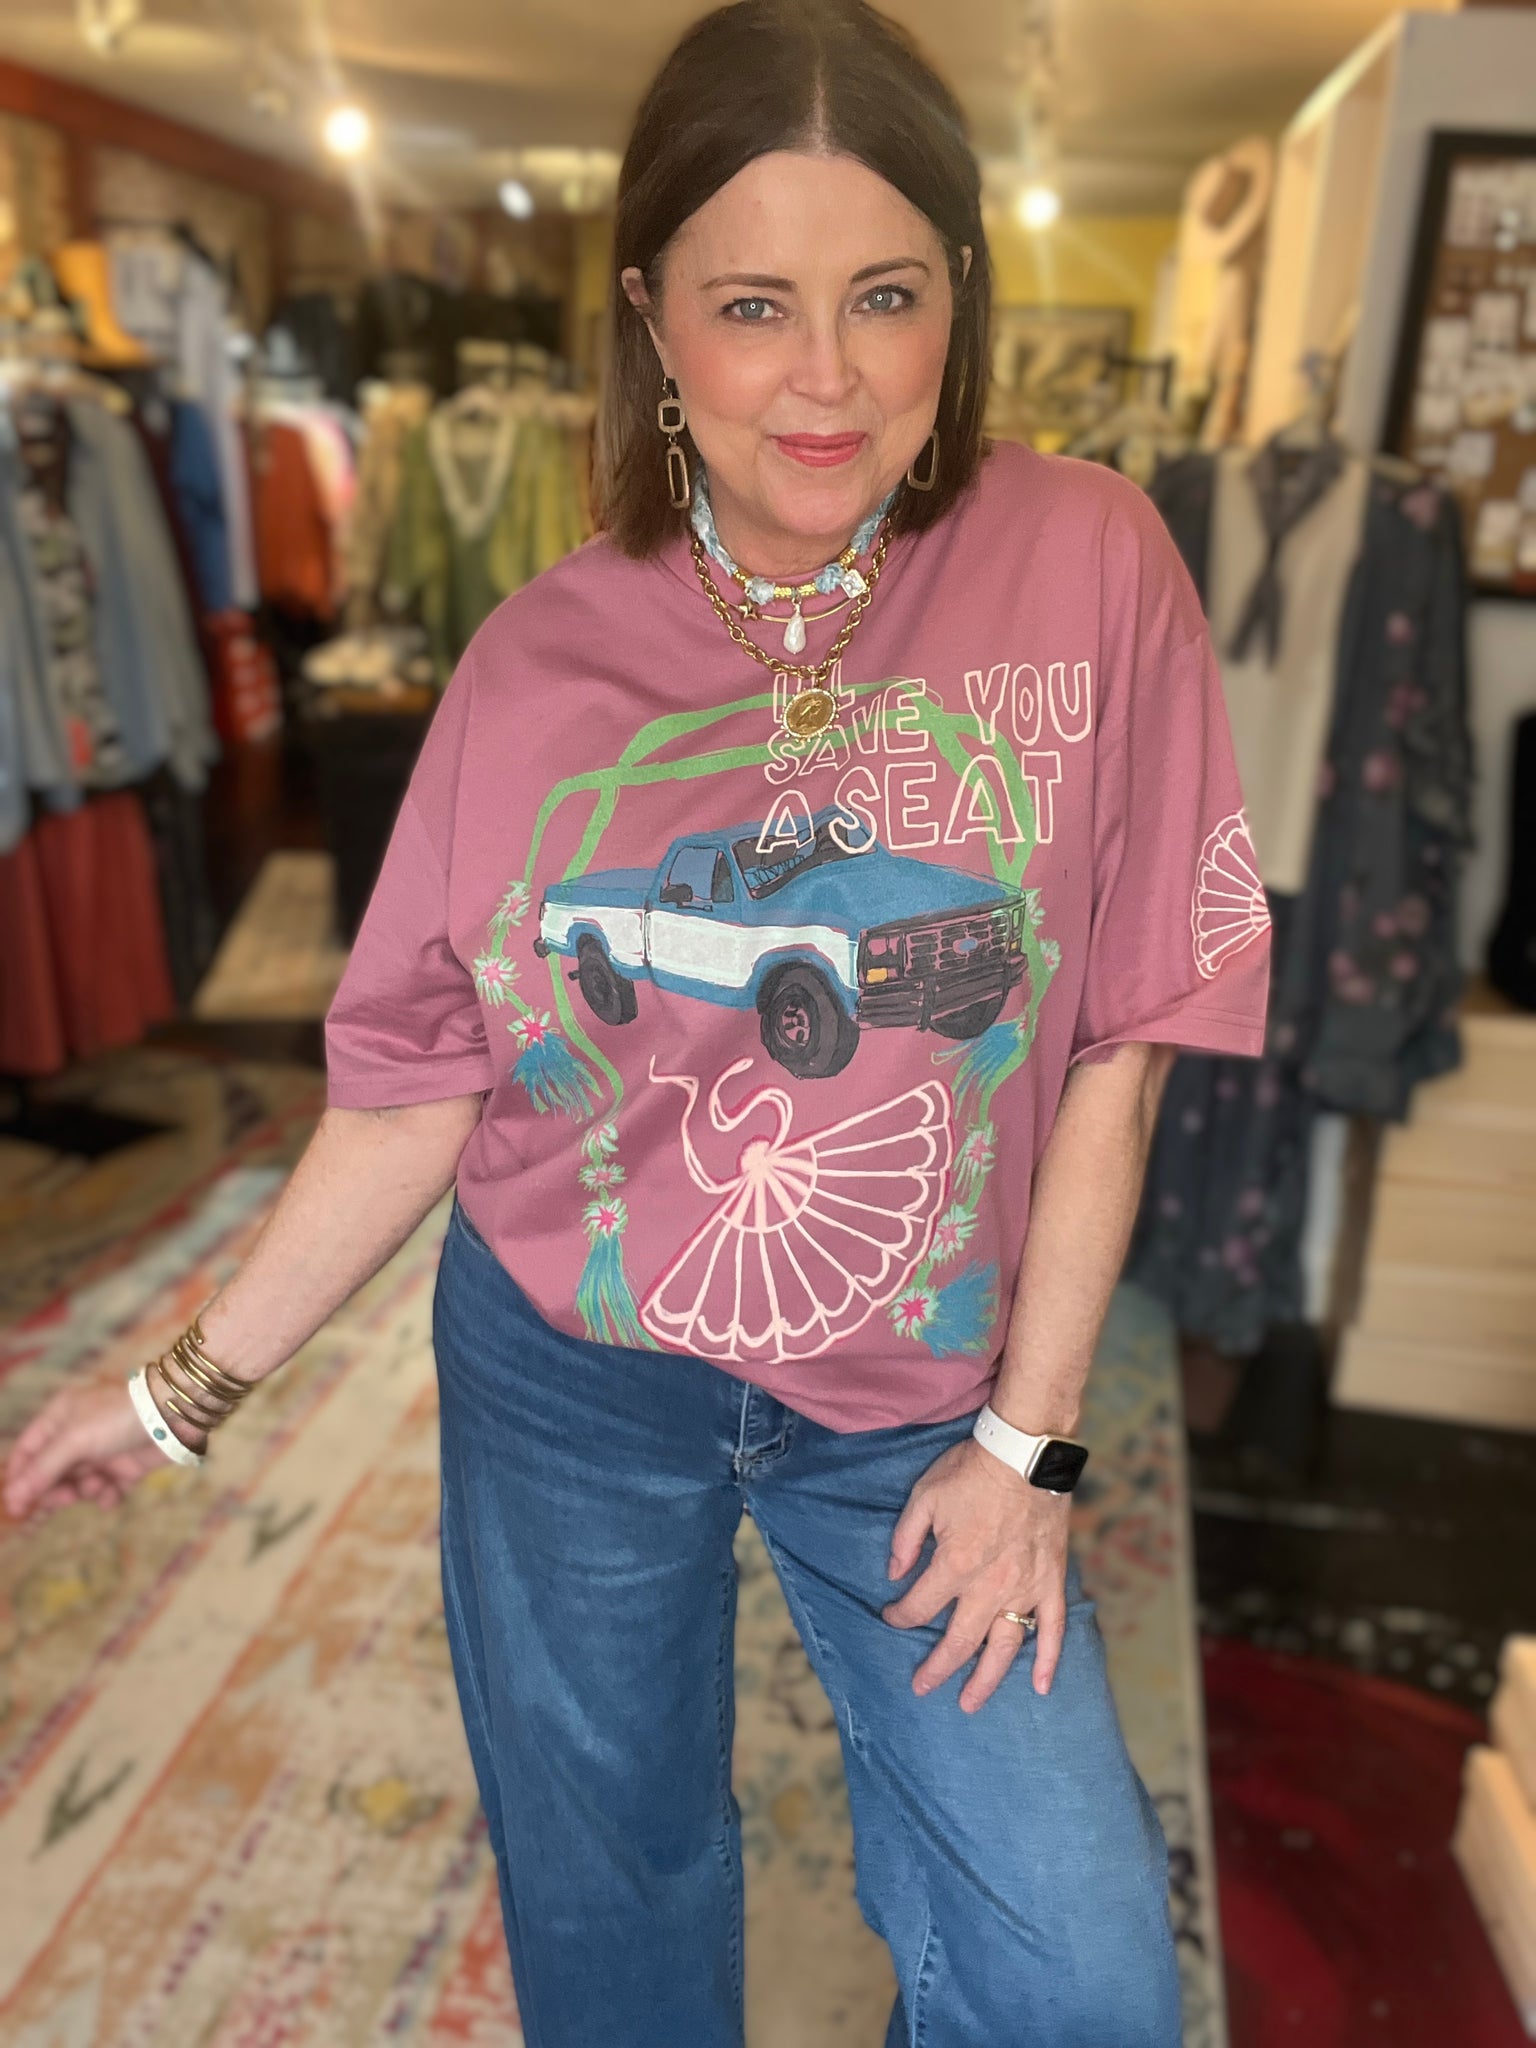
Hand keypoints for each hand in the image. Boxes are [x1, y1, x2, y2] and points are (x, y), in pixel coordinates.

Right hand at [3, 1380, 176, 1523]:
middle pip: (51, 1473)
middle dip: (56, 1490)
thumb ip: (43, 1471)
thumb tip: (13, 1499)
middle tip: (65, 1499)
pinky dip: (108, 1496)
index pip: (27, 1452)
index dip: (20, 1479)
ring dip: (85, 1492)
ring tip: (98, 1486)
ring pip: (78, 1485)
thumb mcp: (73, 1441)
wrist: (173, 1416)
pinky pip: (106, 1490)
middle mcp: (78, 1434)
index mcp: (59, 1417)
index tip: (15, 1507)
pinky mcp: (125, 1467)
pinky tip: (114, 1494)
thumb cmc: (118, 1417)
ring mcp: (102, 1451)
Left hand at [882, 1437, 1070, 1712]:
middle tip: (921, 1687)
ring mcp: (1024, 1587)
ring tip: (970, 1704)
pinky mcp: (1050, 1580)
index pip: (919, 1606)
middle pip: (959, 1641)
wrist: (1026, 1452)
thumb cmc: (972, 1471)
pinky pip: (1052, 1628)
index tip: (891, 1617)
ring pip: (1005, 1646)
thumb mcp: (924, 1496)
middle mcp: (989, 1586)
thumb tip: (893, 1574)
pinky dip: (1049, 1660)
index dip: (900, 1615)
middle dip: (937, 1668)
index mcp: (955, 1565)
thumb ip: (905, 1539)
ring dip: (985, 1679)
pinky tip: (1040, 1687)